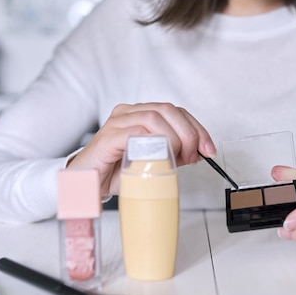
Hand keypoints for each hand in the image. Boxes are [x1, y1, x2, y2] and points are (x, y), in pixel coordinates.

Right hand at [67, 102, 215, 197]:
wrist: (87, 184)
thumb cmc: (116, 172)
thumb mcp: (151, 161)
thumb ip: (171, 152)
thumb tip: (196, 152)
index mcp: (140, 114)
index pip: (175, 111)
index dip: (196, 128)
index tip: (208, 148)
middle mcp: (128, 113)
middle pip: (168, 110)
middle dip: (189, 133)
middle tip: (194, 156)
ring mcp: (117, 123)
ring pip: (154, 117)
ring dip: (174, 138)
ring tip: (178, 158)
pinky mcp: (108, 137)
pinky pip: (136, 132)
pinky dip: (154, 143)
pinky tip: (160, 156)